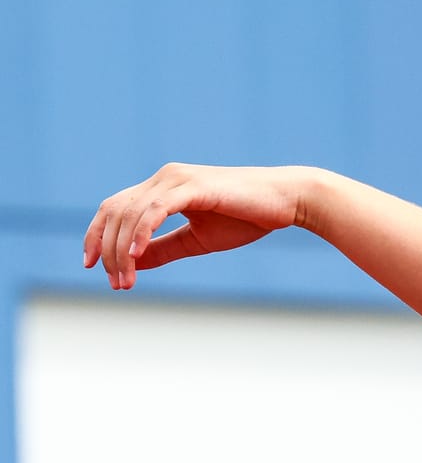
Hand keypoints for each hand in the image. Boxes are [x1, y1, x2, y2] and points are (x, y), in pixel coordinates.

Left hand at [84, 164, 314, 290]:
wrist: (288, 201)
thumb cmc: (248, 218)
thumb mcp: (197, 240)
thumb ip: (163, 249)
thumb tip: (131, 261)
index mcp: (162, 188)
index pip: (115, 209)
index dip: (97, 237)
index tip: (93, 267)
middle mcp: (164, 178)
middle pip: (114, 211)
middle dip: (106, 250)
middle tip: (116, 284)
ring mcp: (176, 179)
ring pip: (131, 214)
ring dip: (122, 251)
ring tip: (125, 280)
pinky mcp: (192, 186)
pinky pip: (155, 211)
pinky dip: (140, 233)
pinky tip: (134, 255)